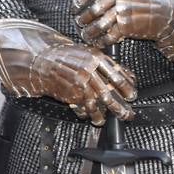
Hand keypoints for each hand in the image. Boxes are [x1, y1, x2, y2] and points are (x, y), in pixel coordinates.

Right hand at [0, 21, 136, 123]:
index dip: (127, 87)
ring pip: (96, 103)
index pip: (117, 75)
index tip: (132, 95)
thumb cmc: (65, 56)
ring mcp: (78, 83)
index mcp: (96, 58)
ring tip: (107, 119)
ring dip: (104, 114)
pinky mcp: (69, 93)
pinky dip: (88, 114)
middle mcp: (88, 70)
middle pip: (109, 92)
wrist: (41, 60)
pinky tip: (92, 117)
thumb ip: (104, 65)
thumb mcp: (87, 53)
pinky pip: (82, 107)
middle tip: (128, 113)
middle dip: (120, 106)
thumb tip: (125, 76)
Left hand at [76, 0, 173, 60]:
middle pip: (93, 9)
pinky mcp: (127, 26)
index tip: (74, 7)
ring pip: (99, 24)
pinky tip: (97, 43)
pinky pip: (109, 35)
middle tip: (78, 23)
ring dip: (89, 32)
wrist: (168, 9)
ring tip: (85, 35)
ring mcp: (123, 10)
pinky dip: (101, 41)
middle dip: (82, 19)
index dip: (80, 0)